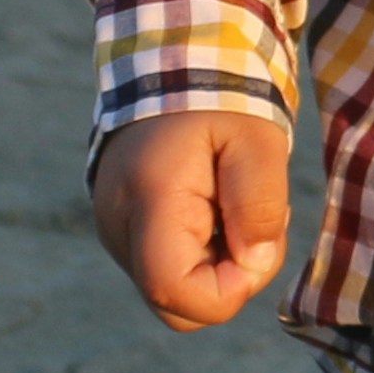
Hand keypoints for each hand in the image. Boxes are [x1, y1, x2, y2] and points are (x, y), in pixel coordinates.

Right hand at [92, 109, 293, 329]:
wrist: (172, 67)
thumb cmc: (221, 101)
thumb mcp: (257, 139)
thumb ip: (260, 202)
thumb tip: (252, 263)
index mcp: (149, 200)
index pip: (175, 293)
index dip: (227, 291)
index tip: (256, 244)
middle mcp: (118, 225)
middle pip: (176, 305)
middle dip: (228, 280)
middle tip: (251, 221)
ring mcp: (113, 233)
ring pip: (173, 292)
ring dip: (217, 264)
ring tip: (232, 205)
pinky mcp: (121, 233)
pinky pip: (166, 271)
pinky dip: (200, 255)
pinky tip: (213, 210)